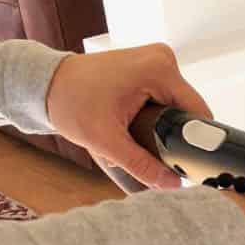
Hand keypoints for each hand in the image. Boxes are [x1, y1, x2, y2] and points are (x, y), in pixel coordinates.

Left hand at [46, 45, 211, 189]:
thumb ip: (142, 165)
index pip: (197, 113)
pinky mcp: (149, 66)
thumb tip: (173, 185)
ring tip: (136, 136)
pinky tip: (135, 124)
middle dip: (173, 135)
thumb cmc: (70, 102)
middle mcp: (163, 59)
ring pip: (177, 105)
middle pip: (187, 110)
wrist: (47, 83)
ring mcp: (157, 60)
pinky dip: (155, 114)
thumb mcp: (106, 141)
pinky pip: (166, 97)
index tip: (187, 164)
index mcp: (159, 70)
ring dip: (163, 126)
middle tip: (150, 153)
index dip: (195, 141)